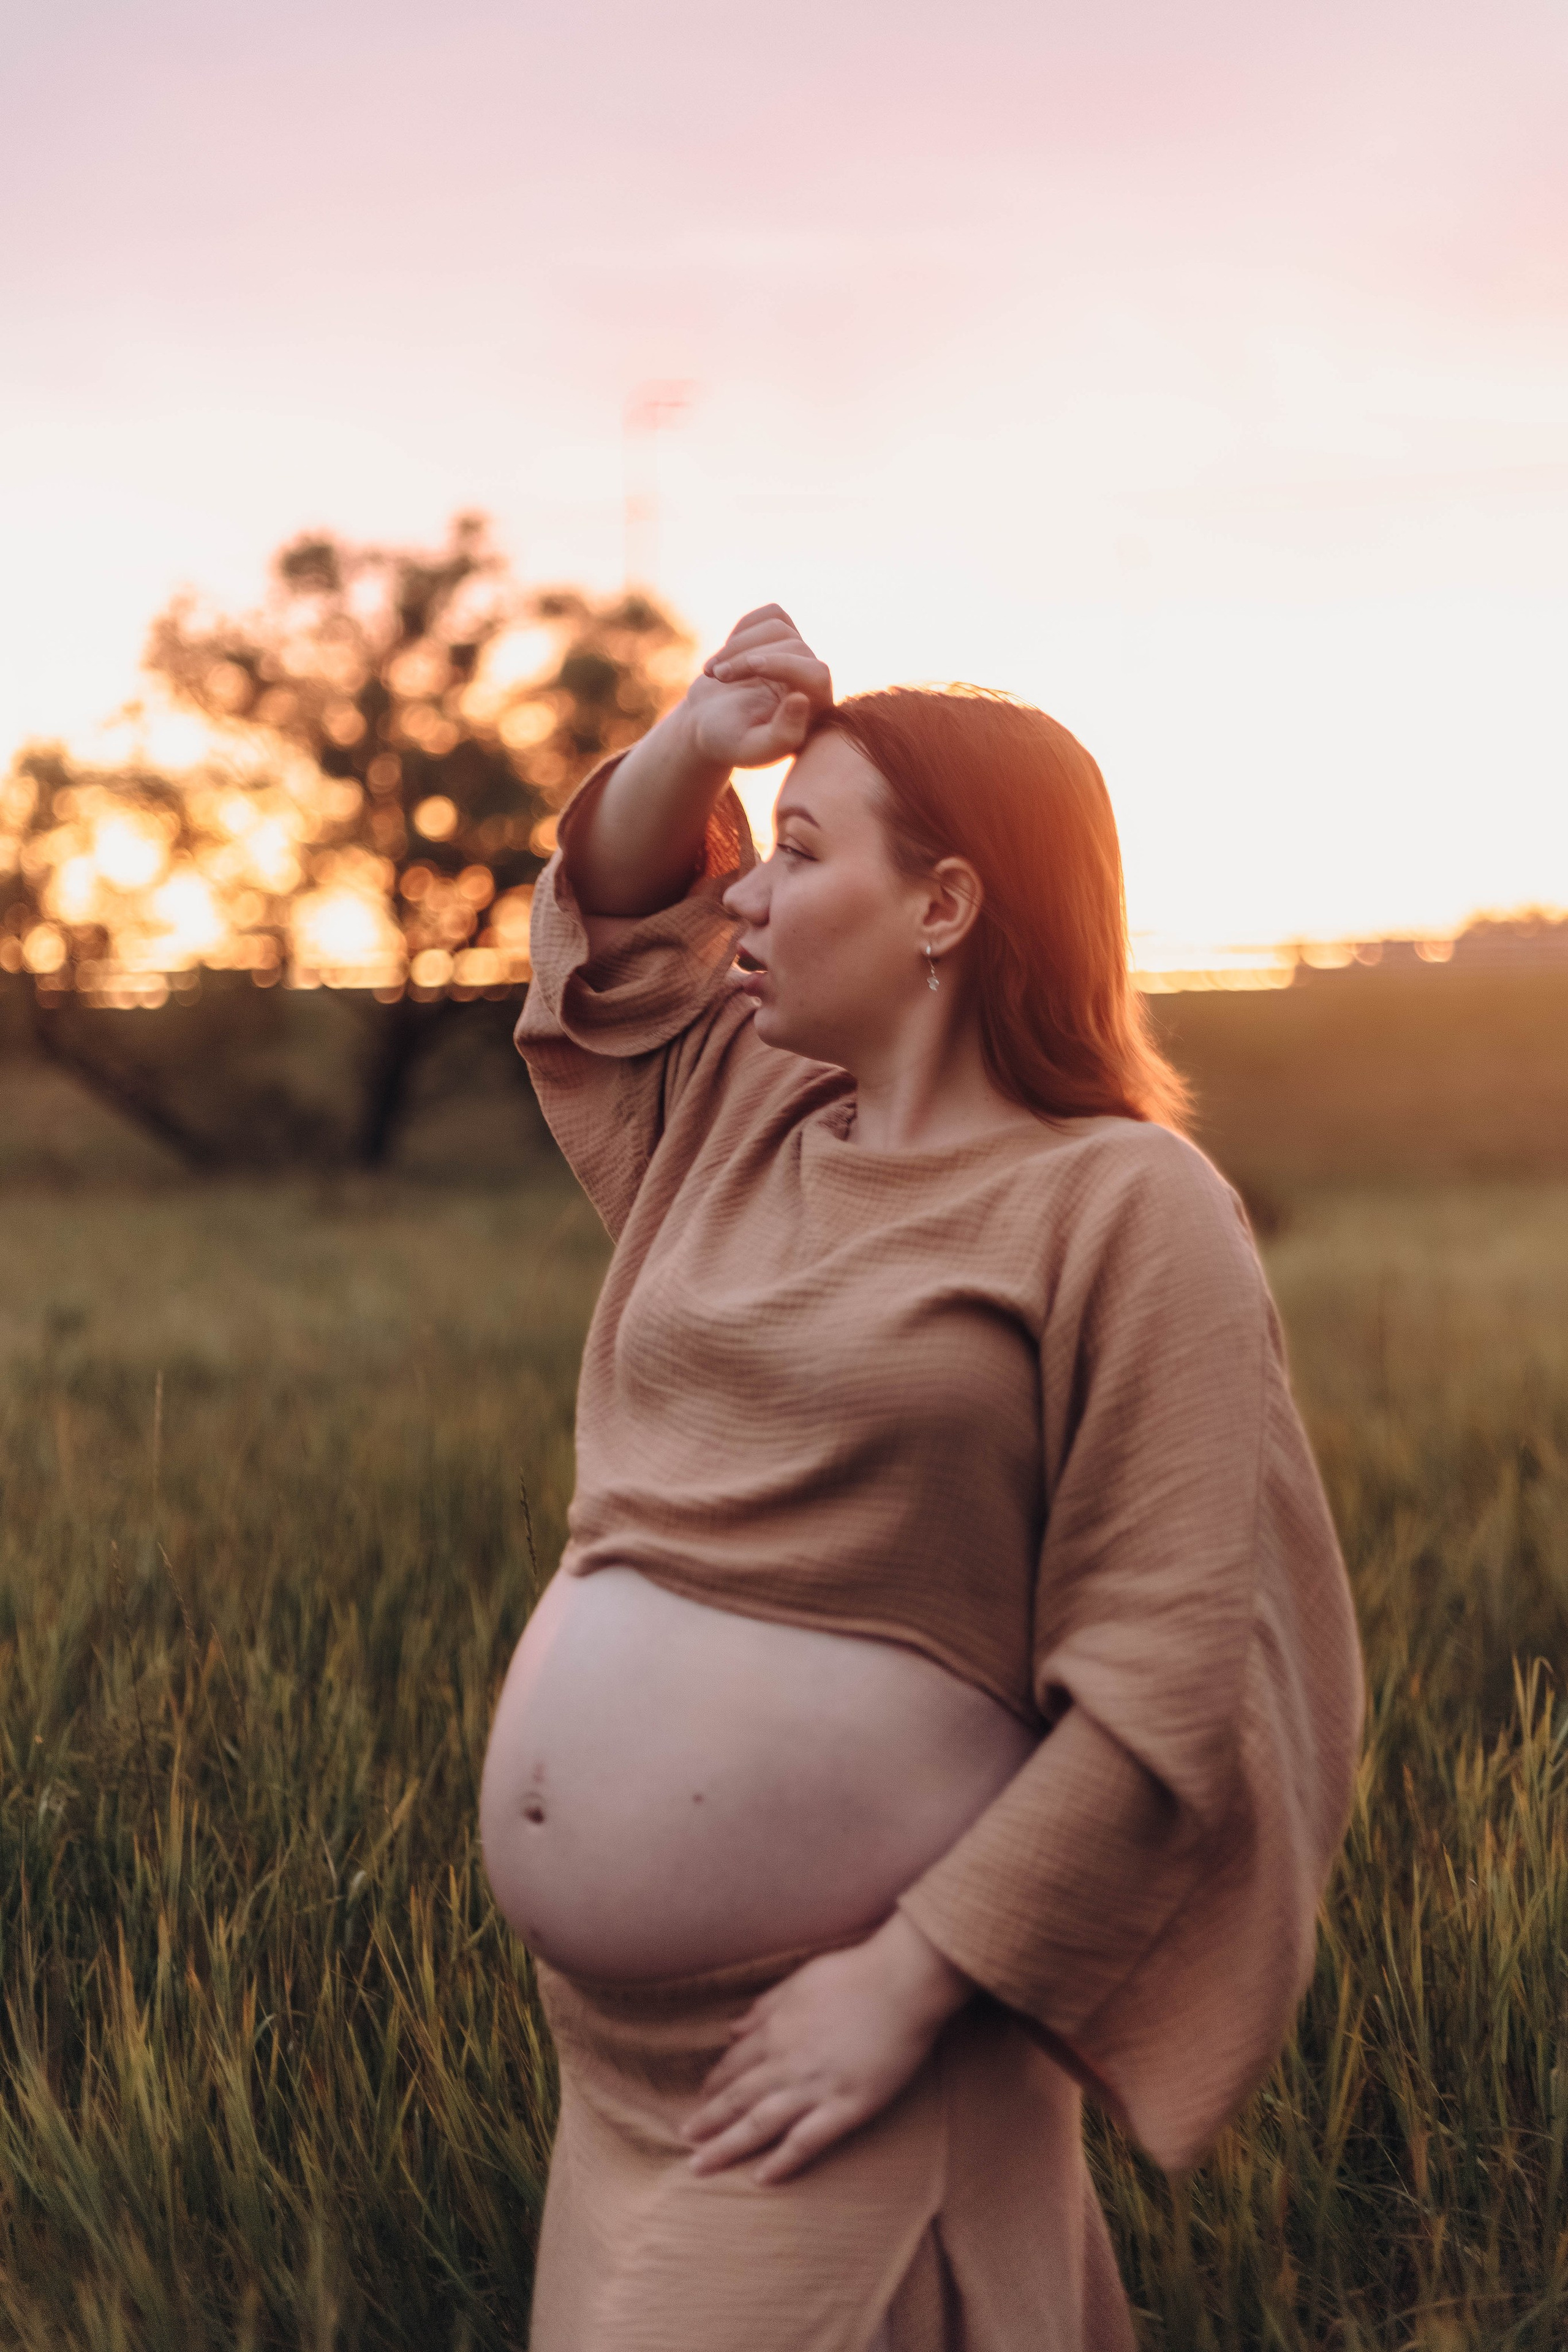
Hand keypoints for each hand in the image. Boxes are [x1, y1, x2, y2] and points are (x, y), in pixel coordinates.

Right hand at [681, 604, 832, 770]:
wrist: (706, 723)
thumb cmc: (728, 741)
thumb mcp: (750, 748)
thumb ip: (781, 735)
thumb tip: (802, 699)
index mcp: (814, 711)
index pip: (816, 674)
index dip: (784, 664)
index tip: (750, 667)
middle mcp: (811, 680)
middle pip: (793, 647)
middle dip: (748, 658)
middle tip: (717, 677)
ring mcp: (797, 655)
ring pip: (778, 627)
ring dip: (739, 645)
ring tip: (714, 672)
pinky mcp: (780, 638)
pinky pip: (771, 613)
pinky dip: (744, 628)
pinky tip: (727, 654)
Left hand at [683, 1913, 971, 2184]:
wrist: (902, 1983)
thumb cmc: (854, 1974)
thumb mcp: (799, 1980)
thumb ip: (764, 2007)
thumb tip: (732, 2027)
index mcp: (776, 2030)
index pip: (734, 2065)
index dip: (714, 2085)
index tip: (700, 2100)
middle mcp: (787, 2062)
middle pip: (737, 2099)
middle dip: (707, 2122)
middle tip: (684, 2141)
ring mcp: (815, 2087)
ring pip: (760, 2124)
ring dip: (727, 2146)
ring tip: (700, 2165)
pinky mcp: (847, 2107)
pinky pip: (807, 2141)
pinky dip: (782, 2162)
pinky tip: (761, 2178)